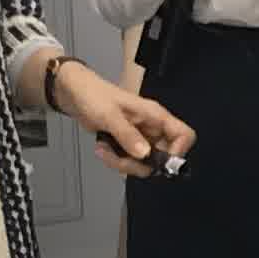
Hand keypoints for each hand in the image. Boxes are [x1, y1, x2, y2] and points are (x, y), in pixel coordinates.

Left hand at [48, 59, 194, 176]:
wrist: (74, 93)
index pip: (184, 135)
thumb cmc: (94, 96)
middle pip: (163, 157)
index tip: (158, 161)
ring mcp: (141, 138)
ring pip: (144, 163)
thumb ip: (128, 135)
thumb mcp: (110, 115)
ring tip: (105, 150)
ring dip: (123, 163)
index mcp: (156, 116)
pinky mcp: (128, 144)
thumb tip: (145, 155)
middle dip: (140, 164)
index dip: (178, 151)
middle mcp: (152, 128)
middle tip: (120, 158)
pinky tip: (102, 149)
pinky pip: (130, 161)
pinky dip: (116, 160)